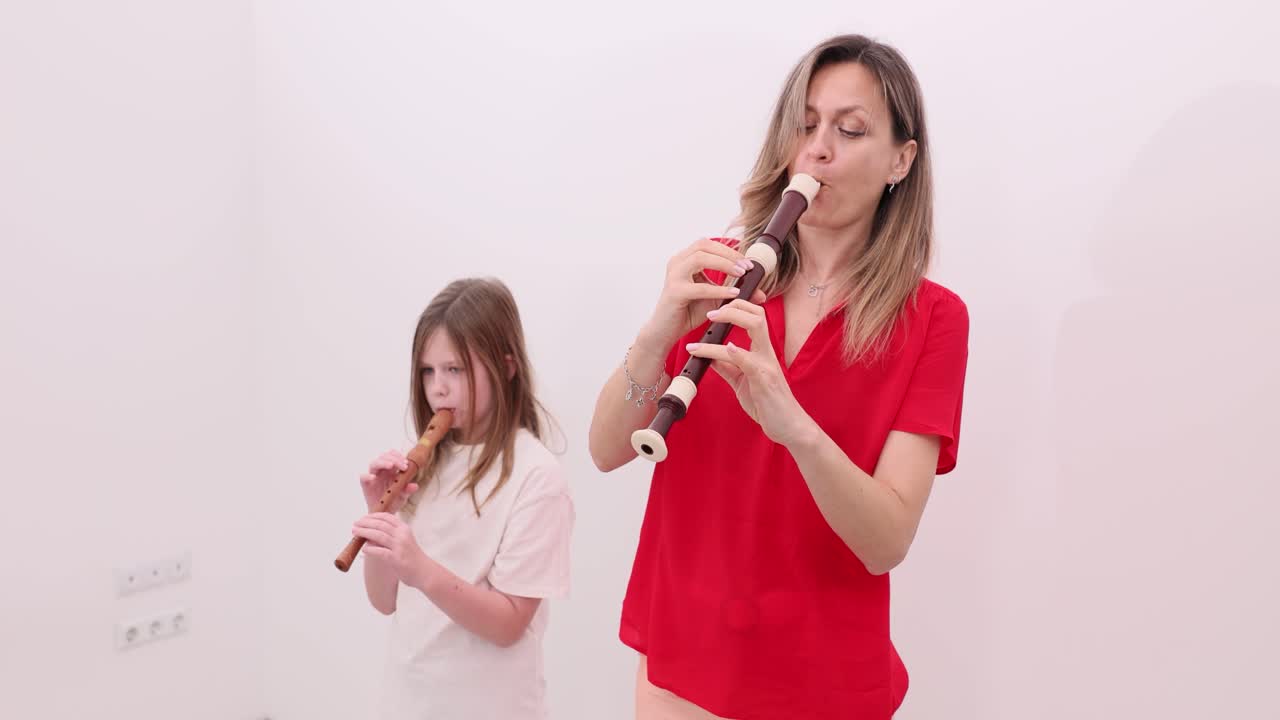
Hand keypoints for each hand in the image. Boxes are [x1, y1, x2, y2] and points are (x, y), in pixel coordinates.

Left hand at [352, 512, 429, 587]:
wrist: (425, 572)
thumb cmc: (412, 557)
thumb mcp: (404, 541)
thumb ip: (390, 536)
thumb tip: (370, 536)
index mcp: (404, 529)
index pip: (386, 517)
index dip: (373, 516)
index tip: (363, 518)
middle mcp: (402, 535)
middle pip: (380, 524)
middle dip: (365, 523)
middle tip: (355, 524)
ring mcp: (399, 546)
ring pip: (378, 535)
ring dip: (364, 532)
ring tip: (355, 532)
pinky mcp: (396, 559)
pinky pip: (380, 551)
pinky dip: (370, 549)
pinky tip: (364, 549)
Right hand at [359, 449, 418, 512]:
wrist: (384, 513)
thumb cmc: (393, 501)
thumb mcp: (403, 496)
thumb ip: (408, 490)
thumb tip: (415, 486)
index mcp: (390, 470)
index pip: (392, 456)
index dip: (398, 456)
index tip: (406, 463)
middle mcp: (381, 471)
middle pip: (384, 457)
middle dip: (394, 458)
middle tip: (403, 466)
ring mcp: (372, 477)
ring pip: (374, 463)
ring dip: (383, 462)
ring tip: (391, 466)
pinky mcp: (365, 485)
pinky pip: (363, 477)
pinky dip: (367, 476)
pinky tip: (373, 478)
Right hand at [639, 238, 767, 349]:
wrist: (665, 332)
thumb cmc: (687, 313)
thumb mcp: (715, 300)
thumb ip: (734, 293)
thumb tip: (761, 293)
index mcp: (684, 260)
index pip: (708, 244)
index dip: (729, 250)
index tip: (748, 262)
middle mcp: (676, 263)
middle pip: (704, 245)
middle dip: (728, 254)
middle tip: (747, 267)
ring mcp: (674, 276)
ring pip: (700, 258)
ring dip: (724, 264)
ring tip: (741, 274)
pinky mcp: (675, 292)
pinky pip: (700, 287)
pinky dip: (719, 289)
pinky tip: (733, 294)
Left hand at [685, 299, 815, 446]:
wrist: (789, 427)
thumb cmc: (767, 405)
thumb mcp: (742, 383)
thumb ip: (727, 368)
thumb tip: (709, 357)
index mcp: (762, 352)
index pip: (753, 318)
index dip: (735, 308)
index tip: (714, 310)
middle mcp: (766, 353)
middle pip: (757, 315)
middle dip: (734, 306)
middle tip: (710, 313)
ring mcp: (767, 365)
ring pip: (754, 329)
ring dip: (730, 321)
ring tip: (709, 324)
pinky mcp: (764, 380)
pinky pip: (750, 361)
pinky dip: (737, 352)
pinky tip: (726, 348)